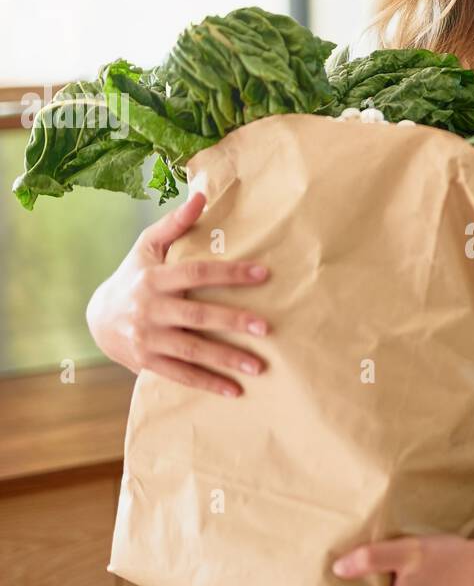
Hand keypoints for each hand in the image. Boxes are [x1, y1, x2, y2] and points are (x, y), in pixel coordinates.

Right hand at [85, 189, 271, 397]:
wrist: (97, 319)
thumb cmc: (133, 277)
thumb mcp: (147, 247)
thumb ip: (174, 224)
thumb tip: (201, 195)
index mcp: (154, 278)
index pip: (196, 273)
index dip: (230, 273)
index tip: (263, 273)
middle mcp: (150, 310)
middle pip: (197, 316)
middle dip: (232, 322)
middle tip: (265, 328)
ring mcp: (148, 339)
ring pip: (192, 351)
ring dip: (226, 359)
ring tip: (258, 367)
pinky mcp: (147, 362)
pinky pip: (181, 375)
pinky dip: (208, 384)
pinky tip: (235, 390)